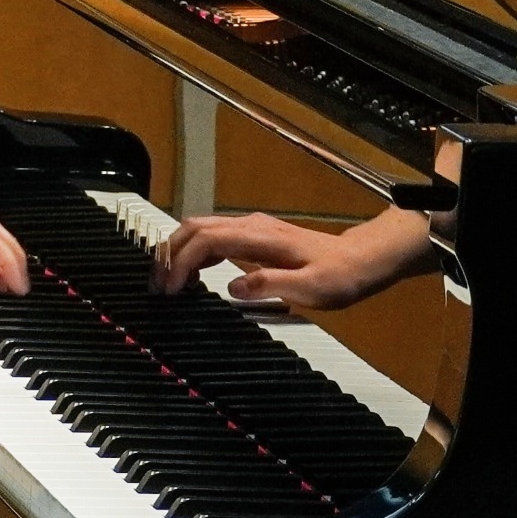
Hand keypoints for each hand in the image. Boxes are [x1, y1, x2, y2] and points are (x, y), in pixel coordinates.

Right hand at [153, 210, 409, 312]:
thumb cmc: (340, 277)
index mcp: (260, 238)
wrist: (361, 260)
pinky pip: (213, 237)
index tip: (169, 291)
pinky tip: (190, 274)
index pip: (206, 241)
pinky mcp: (255, 236)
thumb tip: (232, 286)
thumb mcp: (311, 289)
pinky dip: (193, 252)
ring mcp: (252, 228)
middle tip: (154, 286)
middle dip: (168, 254)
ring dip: (177, 251)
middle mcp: (251, 226)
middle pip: (194, 228)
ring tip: (165, 282)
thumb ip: (270, 285)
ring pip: (200, 229)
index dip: (181, 263)